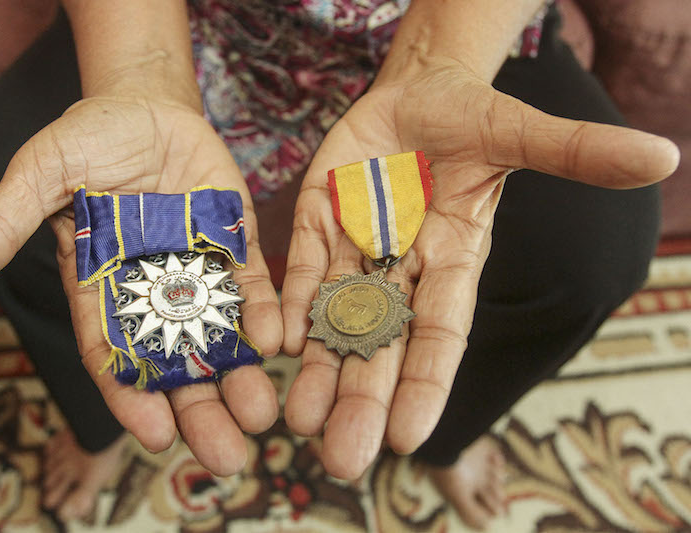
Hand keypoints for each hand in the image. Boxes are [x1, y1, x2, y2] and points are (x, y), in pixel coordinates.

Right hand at [0, 97, 282, 474]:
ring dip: (240, 377)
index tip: (157, 437)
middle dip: (199, 410)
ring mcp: (198, 271)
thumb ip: (0, 223)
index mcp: (102, 289)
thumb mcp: (39, 176)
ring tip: (260, 414)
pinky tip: (275, 341)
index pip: (115, 355)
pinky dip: (263, 313)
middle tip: (227, 457)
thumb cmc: (87, 139)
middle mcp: (153, 292)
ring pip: (220, 336)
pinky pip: (252, 285)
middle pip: (176, 363)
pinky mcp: (234, 244)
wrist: (145, 103)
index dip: (133, 397)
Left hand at [281, 57, 678, 478]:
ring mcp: (355, 247)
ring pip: (334, 318)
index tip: (406, 435)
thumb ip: (575, 152)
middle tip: (340, 459)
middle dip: (362, 398)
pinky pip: (303, 269)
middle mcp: (402, 268)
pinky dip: (293, 304)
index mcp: (454, 260)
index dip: (426, 382)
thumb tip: (661, 155)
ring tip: (300, 420)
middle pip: (382, 343)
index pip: (442, 333)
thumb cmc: (473, 117)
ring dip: (319, 369)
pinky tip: (279, 344)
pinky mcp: (318, 222)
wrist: (415, 93)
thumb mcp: (519, 132)